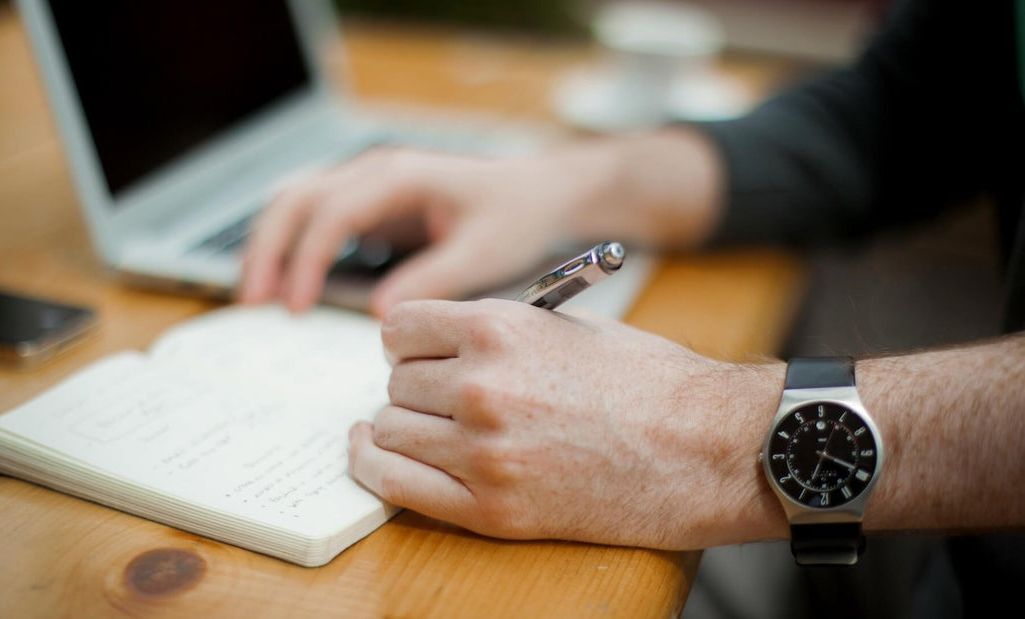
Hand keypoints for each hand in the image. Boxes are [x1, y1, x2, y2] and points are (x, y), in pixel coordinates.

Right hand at [240, 129, 722, 316]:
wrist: (541, 193)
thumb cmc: (518, 216)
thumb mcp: (484, 252)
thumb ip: (434, 279)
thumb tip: (381, 317)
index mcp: (402, 176)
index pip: (333, 212)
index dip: (306, 259)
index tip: (295, 307)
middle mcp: (376, 172)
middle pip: (296, 199)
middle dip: (267, 249)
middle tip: (252, 303)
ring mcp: (369, 184)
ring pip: (296, 203)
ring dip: (270, 246)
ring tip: (255, 298)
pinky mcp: (371, 205)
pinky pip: (315, 218)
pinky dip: (292, 248)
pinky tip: (285, 286)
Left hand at [348, 298, 786, 549]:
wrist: (707, 449)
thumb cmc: (648, 382)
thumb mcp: (568, 325)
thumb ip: (496, 329)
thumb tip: (439, 340)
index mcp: (500, 329)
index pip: (400, 328)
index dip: (408, 340)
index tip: (418, 352)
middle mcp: (482, 386)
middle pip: (396, 382)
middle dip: (414, 385)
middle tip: (441, 394)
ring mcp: (484, 452)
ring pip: (391, 430)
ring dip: (402, 426)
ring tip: (429, 426)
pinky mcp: (492, 509)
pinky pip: (397, 485)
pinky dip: (376, 467)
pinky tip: (375, 453)